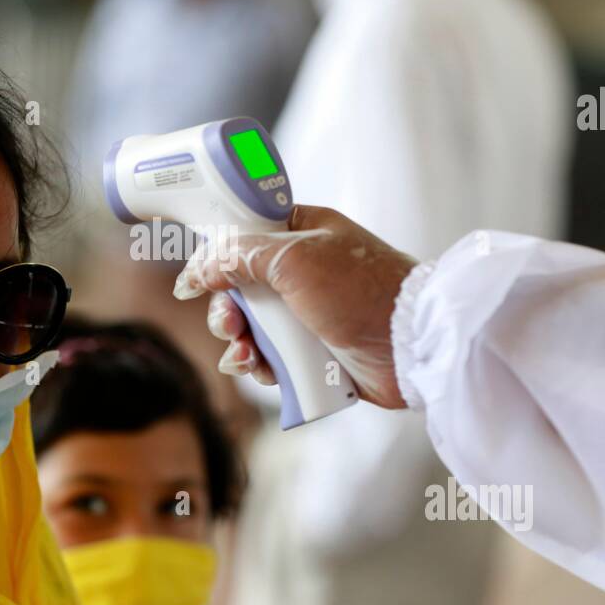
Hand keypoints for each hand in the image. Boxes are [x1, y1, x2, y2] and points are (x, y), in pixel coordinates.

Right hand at [173, 205, 415, 408]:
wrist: (409, 345)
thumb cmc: (361, 290)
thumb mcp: (294, 259)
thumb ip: (238, 257)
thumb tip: (197, 270)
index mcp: (301, 233)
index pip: (243, 237)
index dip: (216, 258)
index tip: (195, 281)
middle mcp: (302, 270)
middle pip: (239, 287)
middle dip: (226, 310)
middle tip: (231, 325)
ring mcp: (308, 312)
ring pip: (251, 326)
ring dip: (239, 343)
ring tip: (246, 356)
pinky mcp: (314, 350)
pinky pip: (271, 356)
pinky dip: (260, 365)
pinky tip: (263, 371)